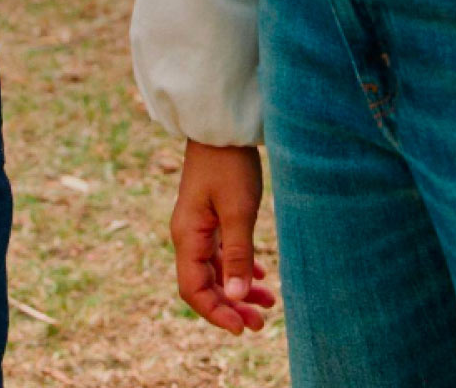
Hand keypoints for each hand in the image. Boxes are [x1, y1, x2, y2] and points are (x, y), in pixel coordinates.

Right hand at [170, 139, 275, 334]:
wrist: (222, 126)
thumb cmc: (229, 165)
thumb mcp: (238, 211)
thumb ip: (237, 255)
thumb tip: (235, 298)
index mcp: (187, 236)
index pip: (193, 290)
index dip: (216, 313)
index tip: (242, 328)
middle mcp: (188, 235)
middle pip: (204, 284)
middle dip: (231, 306)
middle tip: (260, 324)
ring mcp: (198, 225)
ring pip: (215, 270)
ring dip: (238, 290)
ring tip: (268, 304)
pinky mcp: (210, 215)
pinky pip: (221, 252)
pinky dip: (239, 268)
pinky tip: (260, 277)